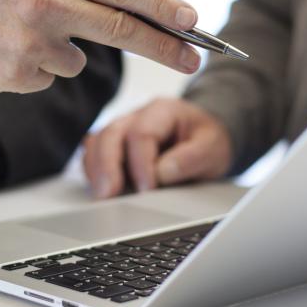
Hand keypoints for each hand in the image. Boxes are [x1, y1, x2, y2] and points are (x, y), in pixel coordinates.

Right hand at [0, 0, 201, 93]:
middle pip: (122, 31)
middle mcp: (46, 4)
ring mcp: (30, 43)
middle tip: (196, 58)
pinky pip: (45, 79)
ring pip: (75, 61)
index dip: (164, 8)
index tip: (194, 22)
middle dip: (165, 47)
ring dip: (60, 53)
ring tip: (16, 31)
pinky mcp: (13, 75)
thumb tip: (126, 8)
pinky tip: (1, 49)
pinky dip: (32, 69)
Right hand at [82, 98, 231, 197]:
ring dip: (96, 169)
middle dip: (107, 166)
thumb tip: (162, 173)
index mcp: (163, 110)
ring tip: (101, 195)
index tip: (147, 189)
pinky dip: (93, 171)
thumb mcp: (213, 148)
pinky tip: (100, 189)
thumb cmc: (207, 141)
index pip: (142, 133)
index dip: (141, 163)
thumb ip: (191, 158)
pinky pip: (94, 153)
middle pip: (111, 134)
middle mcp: (137, 116)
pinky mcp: (115, 146)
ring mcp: (123, 130)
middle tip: (108, 194)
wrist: (205, 138)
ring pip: (97, 142)